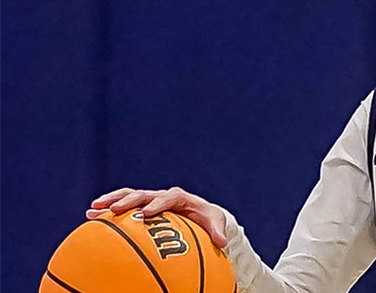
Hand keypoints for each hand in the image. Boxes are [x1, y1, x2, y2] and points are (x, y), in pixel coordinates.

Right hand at [88, 187, 227, 247]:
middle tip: (115, 209)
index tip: (147, 213)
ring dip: (112, 200)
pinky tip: (90, 215)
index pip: (169, 197)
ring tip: (94, 208)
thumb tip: (222, 243)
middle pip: (144, 194)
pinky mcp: (141, 204)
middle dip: (130, 201)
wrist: (199, 211)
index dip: (158, 204)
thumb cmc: (206, 218)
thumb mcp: (213, 223)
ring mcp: (150, 198)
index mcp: (180, 197)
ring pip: (128, 195)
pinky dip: (107, 208)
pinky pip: (122, 204)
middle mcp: (162, 195)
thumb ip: (216, 232)